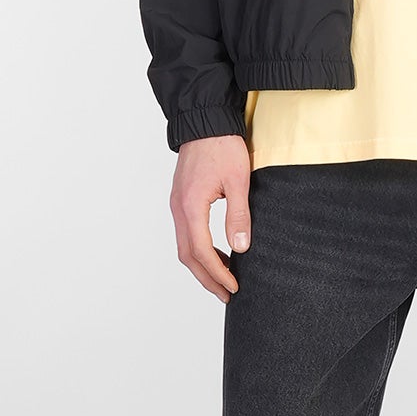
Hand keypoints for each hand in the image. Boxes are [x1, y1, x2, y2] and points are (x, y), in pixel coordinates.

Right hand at [170, 134, 251, 303]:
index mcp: (191, 206)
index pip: (202, 251)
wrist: (204, 121)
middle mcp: (178, 208)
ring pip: (184, 246)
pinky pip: (186, 233)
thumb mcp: (238, 181)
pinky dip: (199, 249)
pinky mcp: (181, 200)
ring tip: (223, 279)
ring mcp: (177, 204)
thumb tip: (240, 247)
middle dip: (206, 278)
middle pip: (187, 255)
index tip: (233, 287)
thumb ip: (238, 215)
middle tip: (226, 294)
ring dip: (202, 266)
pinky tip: (218, 252)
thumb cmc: (222, 146)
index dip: (217, 273)